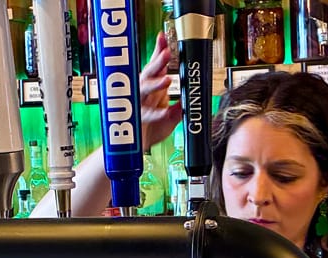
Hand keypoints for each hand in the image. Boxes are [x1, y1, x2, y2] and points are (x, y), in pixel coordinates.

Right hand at [139, 32, 181, 151]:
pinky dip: (156, 114)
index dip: (158, 51)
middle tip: (167, 52)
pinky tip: (165, 111)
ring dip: (155, 84)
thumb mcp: (170, 118)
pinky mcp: (137, 121)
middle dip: (157, 62)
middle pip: (148, 73)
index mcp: (151, 90)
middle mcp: (142, 94)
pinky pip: (147, 115)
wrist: (136, 150)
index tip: (163, 37)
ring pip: (143, 90)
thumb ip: (179, 108)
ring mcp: (138, 106)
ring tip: (167, 79)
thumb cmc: (150, 131)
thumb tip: (191, 99)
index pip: (155, 67)